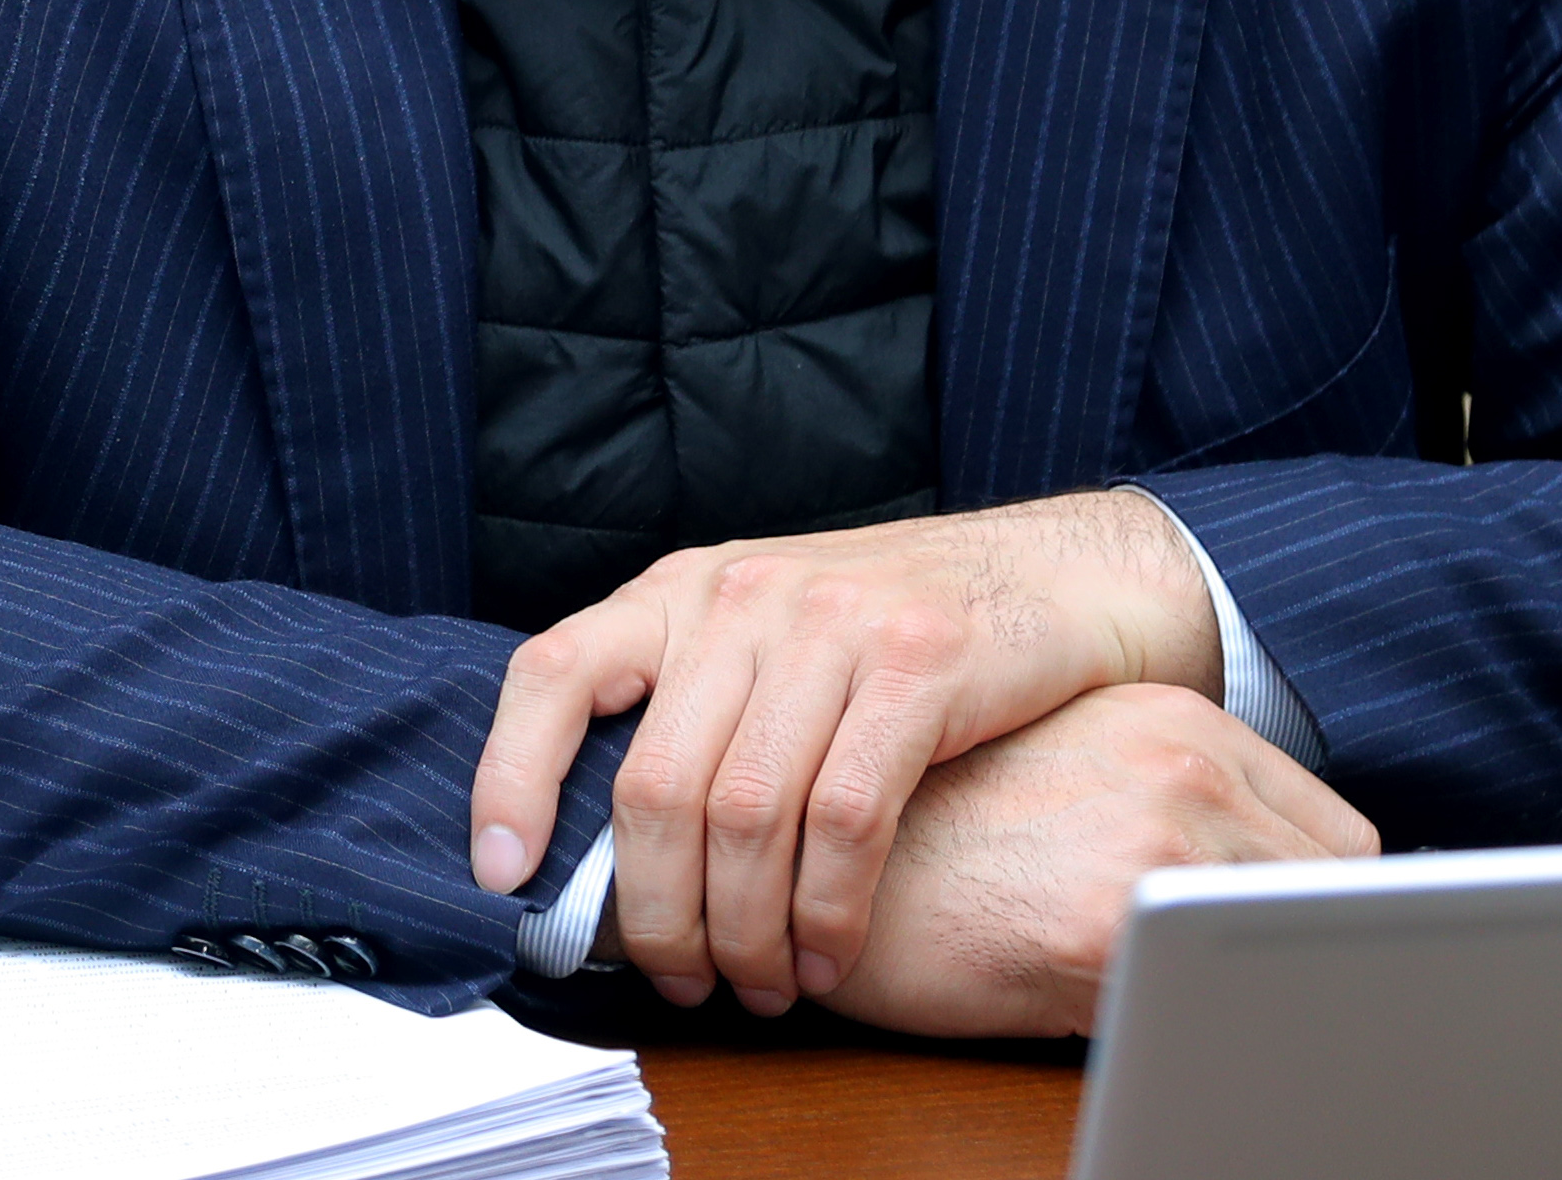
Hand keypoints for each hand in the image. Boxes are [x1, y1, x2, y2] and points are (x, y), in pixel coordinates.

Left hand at [466, 490, 1223, 1012]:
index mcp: (685, 587)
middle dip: (658, 914)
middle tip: (683, 982)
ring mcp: (832, 622)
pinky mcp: (919, 663)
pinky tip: (826, 953)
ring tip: (761, 986)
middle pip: (653, 784)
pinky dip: (827, 909)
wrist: (1056, 574)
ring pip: (745, 814)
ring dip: (745, 931)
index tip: (504, 874)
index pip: (554, 672)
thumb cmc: (900, 626)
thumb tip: (598, 849)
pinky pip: (845, 817)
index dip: (510, 777)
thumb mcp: (771, 633)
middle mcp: (744, 594)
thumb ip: (693, 705)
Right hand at [820, 683, 1377, 1038]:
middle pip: (1339, 890)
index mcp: (1180, 721)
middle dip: (1305, 951)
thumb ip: (1173, 803)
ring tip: (1189, 1009)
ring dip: (1253, 992)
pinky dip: (1197, 1035)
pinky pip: (1209, 1009)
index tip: (1294, 950)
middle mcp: (1181, 763)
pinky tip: (1133, 1022)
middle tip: (1240, 989)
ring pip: (1283, 952)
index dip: (1321, 905)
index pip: (1344, 837)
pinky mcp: (1105, 928)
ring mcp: (1154, 840)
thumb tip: (1273, 888)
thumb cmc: (936, 831)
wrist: (812, 854)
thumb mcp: (1079, 771)